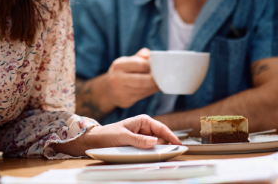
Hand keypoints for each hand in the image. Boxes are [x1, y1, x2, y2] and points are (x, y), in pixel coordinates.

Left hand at [54, 115, 180, 155]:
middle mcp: (145, 127)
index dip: (172, 136)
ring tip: (163, 155)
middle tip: (171, 153)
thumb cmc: (109, 134)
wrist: (98, 140)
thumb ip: (138, 139)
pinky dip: (153, 153)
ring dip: (160, 150)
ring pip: (157, 144)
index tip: (179, 144)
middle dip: (166, 144)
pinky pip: (150, 149)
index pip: (161, 128)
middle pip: (162, 137)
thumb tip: (154, 142)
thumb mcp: (123, 136)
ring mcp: (144, 136)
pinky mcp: (141, 144)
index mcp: (143, 121)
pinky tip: (154, 157)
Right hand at [105, 48, 159, 108]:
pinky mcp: (125, 101)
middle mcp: (117, 79)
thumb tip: (150, 54)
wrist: (108, 90)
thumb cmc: (121, 73)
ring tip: (162, 83)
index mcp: (119, 65)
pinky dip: (151, 91)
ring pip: (143, 90)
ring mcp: (121, 91)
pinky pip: (142, 96)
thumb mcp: (126, 61)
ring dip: (155, 87)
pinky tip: (155, 88)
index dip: (151, 66)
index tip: (159, 66)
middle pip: (141, 81)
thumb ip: (139, 56)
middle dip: (155, 80)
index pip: (140, 65)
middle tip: (164, 77)